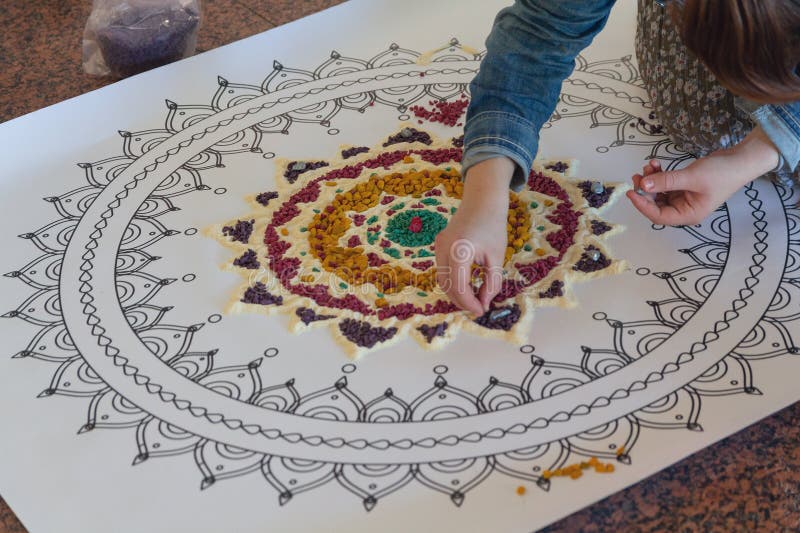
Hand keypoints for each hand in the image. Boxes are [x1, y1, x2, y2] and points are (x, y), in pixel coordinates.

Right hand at [435, 157, 513, 314]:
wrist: (483, 199)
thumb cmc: (493, 225)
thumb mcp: (497, 257)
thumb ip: (491, 282)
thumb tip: (485, 303)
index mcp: (459, 250)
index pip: (459, 286)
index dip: (469, 303)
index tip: (482, 311)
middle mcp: (443, 248)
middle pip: (446, 285)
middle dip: (461, 301)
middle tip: (478, 309)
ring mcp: (438, 246)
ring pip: (441, 279)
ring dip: (455, 293)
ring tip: (473, 300)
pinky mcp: (439, 245)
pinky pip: (442, 269)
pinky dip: (452, 282)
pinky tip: (466, 287)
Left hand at [626, 127, 779, 225]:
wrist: (740, 159)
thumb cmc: (721, 172)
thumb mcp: (691, 177)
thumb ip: (666, 181)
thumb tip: (643, 186)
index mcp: (688, 215)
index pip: (658, 216)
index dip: (642, 205)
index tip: (631, 192)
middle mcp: (684, 210)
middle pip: (656, 205)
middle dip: (645, 190)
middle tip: (637, 175)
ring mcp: (684, 198)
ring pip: (659, 193)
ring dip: (651, 180)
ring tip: (648, 166)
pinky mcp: (684, 187)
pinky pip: (665, 184)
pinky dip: (659, 175)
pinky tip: (655, 164)